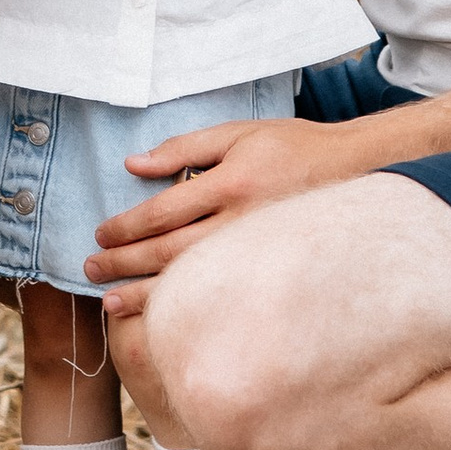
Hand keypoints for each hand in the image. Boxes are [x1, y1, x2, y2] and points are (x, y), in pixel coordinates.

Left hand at [83, 113, 369, 280]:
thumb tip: (132, 164)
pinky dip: (187, 306)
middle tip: (91, 270)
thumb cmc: (293, 147)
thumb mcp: (238, 133)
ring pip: (194, 281)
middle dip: (124, 262)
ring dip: (146, 294)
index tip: (100, 236)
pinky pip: (220, 294)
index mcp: (232, 182)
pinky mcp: (272, 270)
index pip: (164, 211)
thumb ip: (183, 147)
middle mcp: (244, 221)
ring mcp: (260, 252)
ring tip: (110, 303)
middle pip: (171, 250)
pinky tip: (162, 316)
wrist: (359, 170)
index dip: (127, 227)